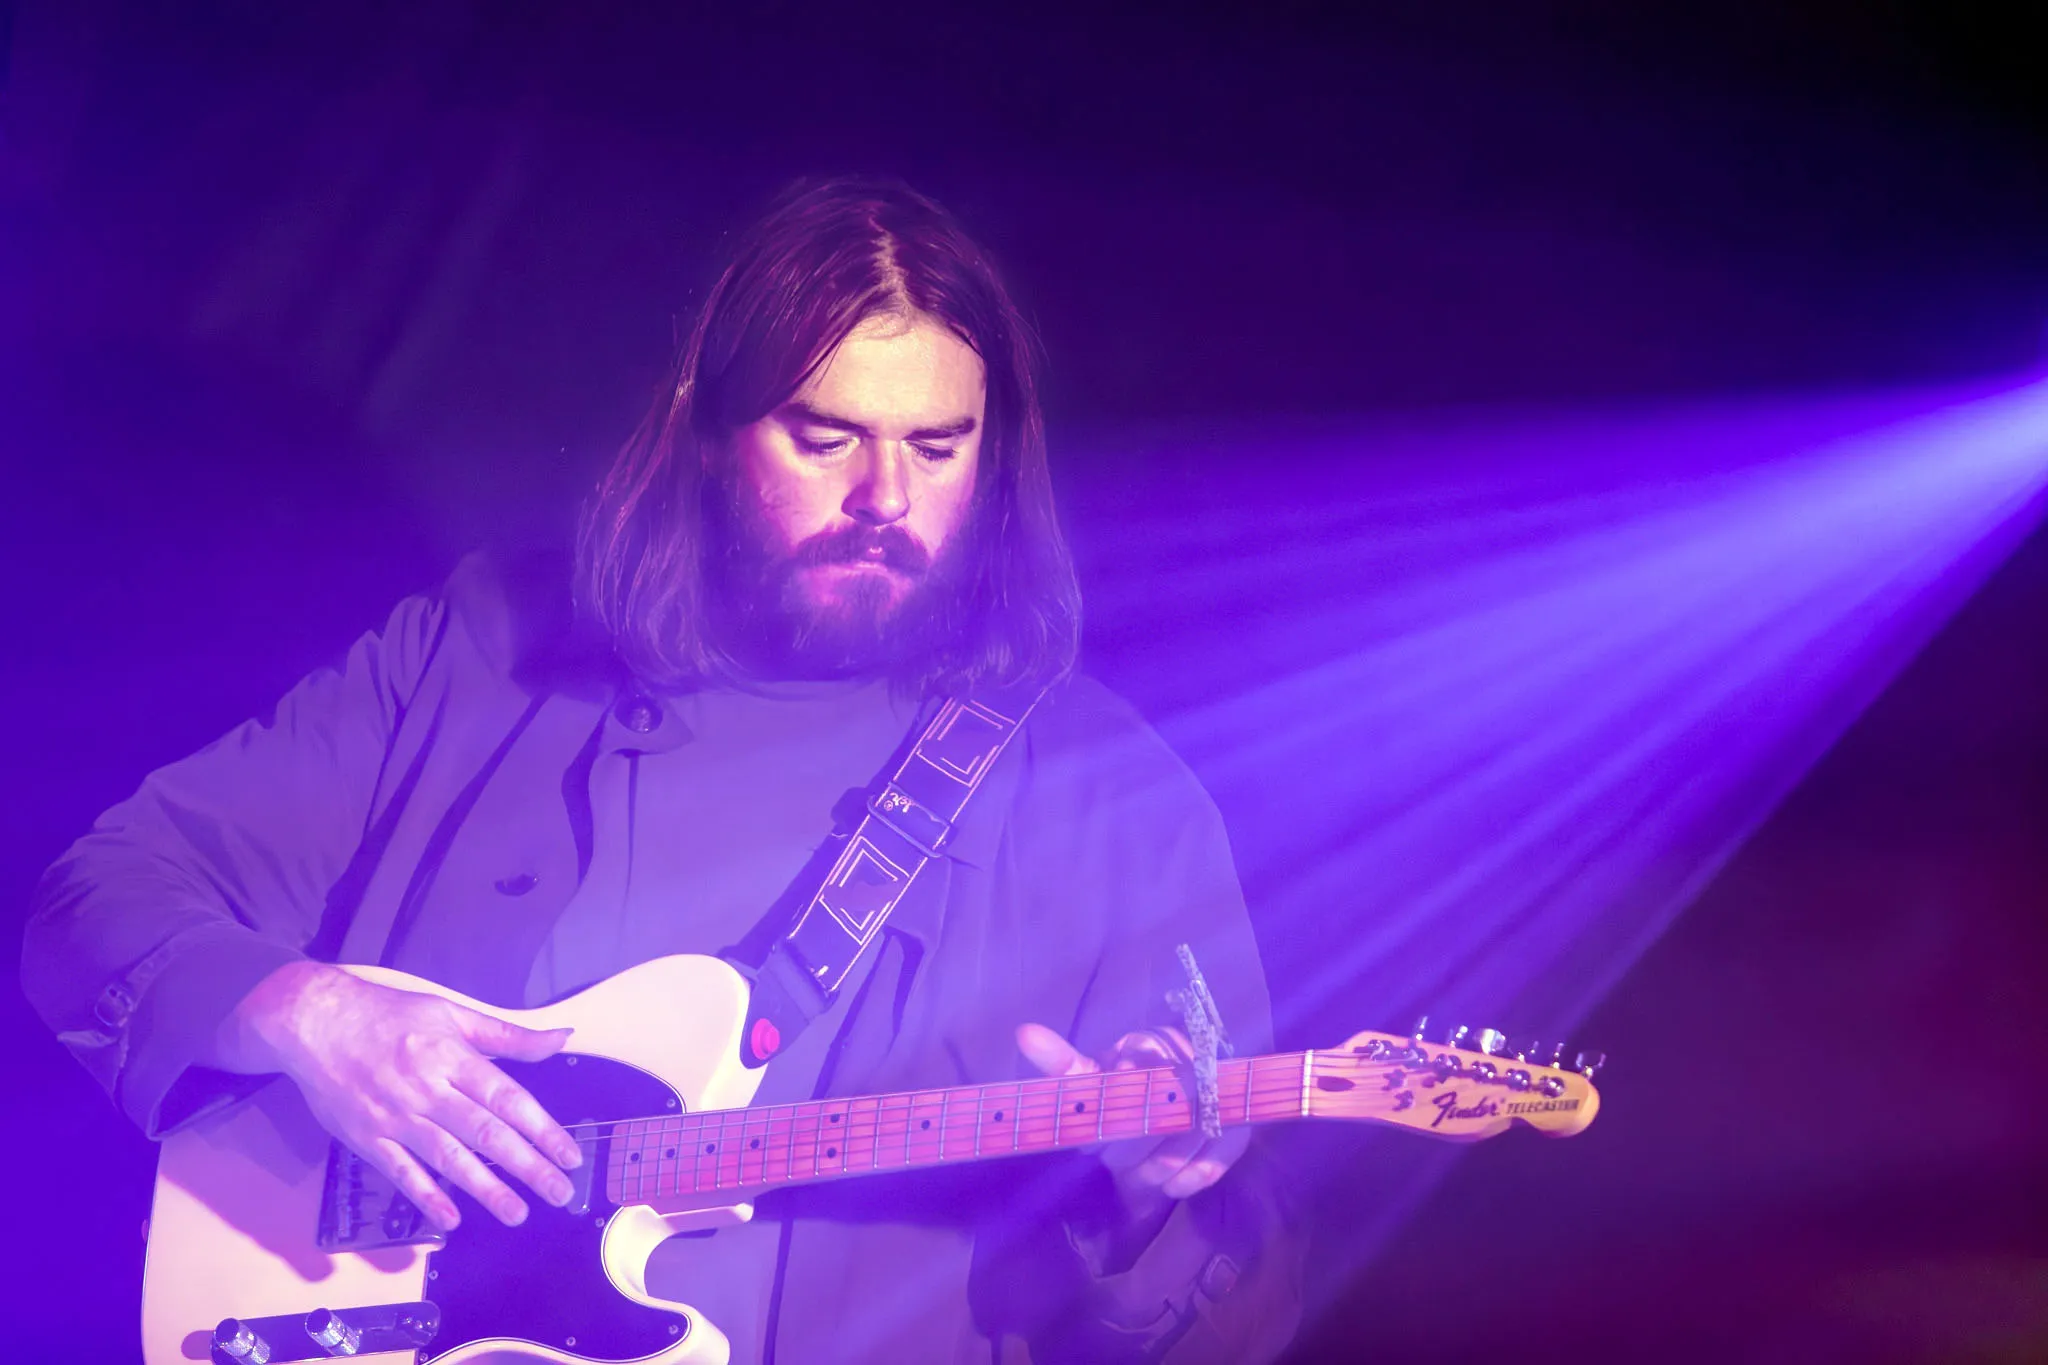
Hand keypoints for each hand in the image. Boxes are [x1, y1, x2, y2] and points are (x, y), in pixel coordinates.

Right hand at [211, 961, 582, 1231]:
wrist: (314, 1020)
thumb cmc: (389, 1015)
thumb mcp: (451, 1012)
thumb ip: (508, 1035)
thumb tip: (562, 1037)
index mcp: (452, 1056)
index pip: (507, 1098)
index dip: (541, 1129)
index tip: (569, 1155)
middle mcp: (427, 1088)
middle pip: (485, 1132)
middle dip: (527, 1166)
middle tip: (559, 1194)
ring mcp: (394, 1116)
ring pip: (447, 1157)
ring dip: (485, 1189)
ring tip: (517, 1214)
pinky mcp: (364, 1137)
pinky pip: (399, 1171)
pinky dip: (424, 1195)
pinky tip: (449, 1219)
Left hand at [1016, 1022, 1247, 1219]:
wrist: (1168, 1112)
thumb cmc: (1122, 1094)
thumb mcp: (1089, 1079)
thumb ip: (1060, 1062)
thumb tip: (1024, 1034)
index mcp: (1152, 1044)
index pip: (1134, 1078)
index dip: (1113, 1117)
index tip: (1097, 1139)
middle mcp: (1193, 1064)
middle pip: (1159, 1115)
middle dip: (1129, 1147)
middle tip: (1113, 1159)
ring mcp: (1219, 1099)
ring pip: (1183, 1144)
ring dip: (1154, 1169)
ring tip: (1137, 1174)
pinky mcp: (1236, 1132)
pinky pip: (1210, 1166)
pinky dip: (1184, 1181)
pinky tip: (1168, 1184)